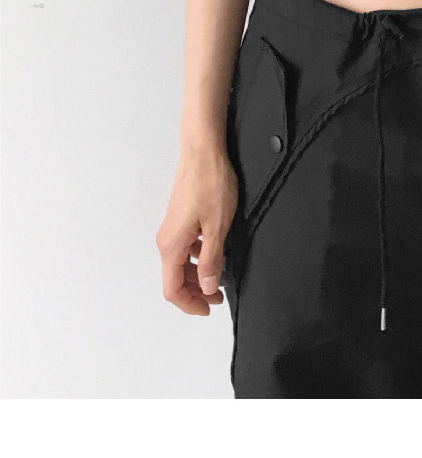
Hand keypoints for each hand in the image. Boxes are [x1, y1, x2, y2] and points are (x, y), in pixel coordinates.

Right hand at [156, 142, 237, 312]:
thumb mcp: (217, 227)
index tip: (209, 308)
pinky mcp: (179, 218)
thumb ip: (211, 262)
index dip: (190, 305)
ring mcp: (172, 228)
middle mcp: (166, 239)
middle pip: (174, 279)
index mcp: (172, 246)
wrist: (203, 149)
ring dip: (197, 276)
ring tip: (219, 277)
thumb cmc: (210, 183)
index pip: (172, 290)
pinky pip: (184, 248)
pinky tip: (213, 252)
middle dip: (195, 293)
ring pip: (179, 264)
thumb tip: (207, 288)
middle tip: (218, 297)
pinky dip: (196, 258)